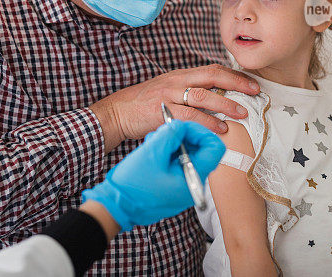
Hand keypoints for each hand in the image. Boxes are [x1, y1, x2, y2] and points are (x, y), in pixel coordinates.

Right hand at [82, 120, 225, 230]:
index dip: (201, 132)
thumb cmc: (133, 184)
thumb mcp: (153, 151)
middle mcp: (194, 185)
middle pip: (201, 151)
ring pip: (189, 157)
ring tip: (153, 144)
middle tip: (164, 133)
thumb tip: (182, 125)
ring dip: (172, 145)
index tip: (183, 126)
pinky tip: (152, 154)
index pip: (215, 148)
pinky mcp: (175, 189)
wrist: (116, 206)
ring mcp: (185, 188)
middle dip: (183, 137)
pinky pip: (179, 166)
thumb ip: (171, 134)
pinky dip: (168, 156)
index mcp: (194, 178)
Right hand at [90, 64, 257, 151]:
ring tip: (242, 113)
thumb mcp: (168, 91)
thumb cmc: (144, 103)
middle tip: (255, 92)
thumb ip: (189, 92)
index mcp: (180, 75)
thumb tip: (216, 99)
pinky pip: (190, 116)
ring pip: (203, 96)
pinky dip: (207, 122)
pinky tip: (220, 128)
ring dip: (226, 104)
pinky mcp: (163, 111)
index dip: (234, 74)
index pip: (212, 69)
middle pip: (212, 76)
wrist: (118, 112)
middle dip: (236, 83)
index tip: (251, 82)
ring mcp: (169, 95)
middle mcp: (177, 81)